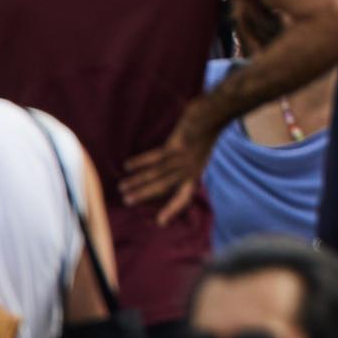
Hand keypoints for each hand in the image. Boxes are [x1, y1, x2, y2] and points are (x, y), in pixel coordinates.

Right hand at [123, 98, 227, 218]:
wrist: (215, 114)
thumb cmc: (204, 134)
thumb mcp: (199, 156)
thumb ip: (186, 169)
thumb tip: (167, 178)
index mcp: (194, 174)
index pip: (184, 197)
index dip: (173, 210)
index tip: (160, 222)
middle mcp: (189, 170)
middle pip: (163, 187)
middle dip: (144, 195)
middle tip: (126, 202)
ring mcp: (184, 158)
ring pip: (157, 173)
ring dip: (138, 180)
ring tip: (122, 187)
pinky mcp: (178, 145)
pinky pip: (156, 156)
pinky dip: (141, 162)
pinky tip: (128, 166)